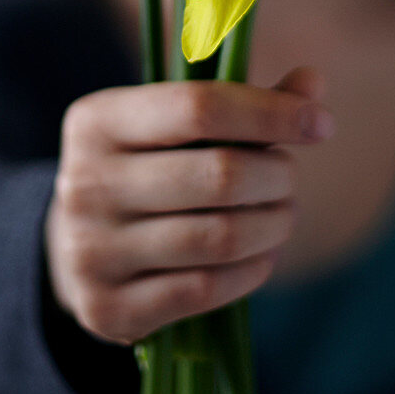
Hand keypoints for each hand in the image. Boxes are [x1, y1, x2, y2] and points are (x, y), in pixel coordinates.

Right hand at [45, 67, 332, 344]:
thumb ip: (243, 103)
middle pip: (219, 175)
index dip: (270, 113)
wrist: (74, 247)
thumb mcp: (176, 125)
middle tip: (289, 176)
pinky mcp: (108, 308)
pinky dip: (253, 270)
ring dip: (273, 225)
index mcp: (98, 120)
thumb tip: (313, 84)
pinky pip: (207, 289)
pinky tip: (263, 255)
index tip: (320, 123)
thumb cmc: (147, 167)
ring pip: (220, 237)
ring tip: (283, 214)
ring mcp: (91, 250)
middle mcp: (85, 182)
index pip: (199, 106)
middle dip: (277, 175)